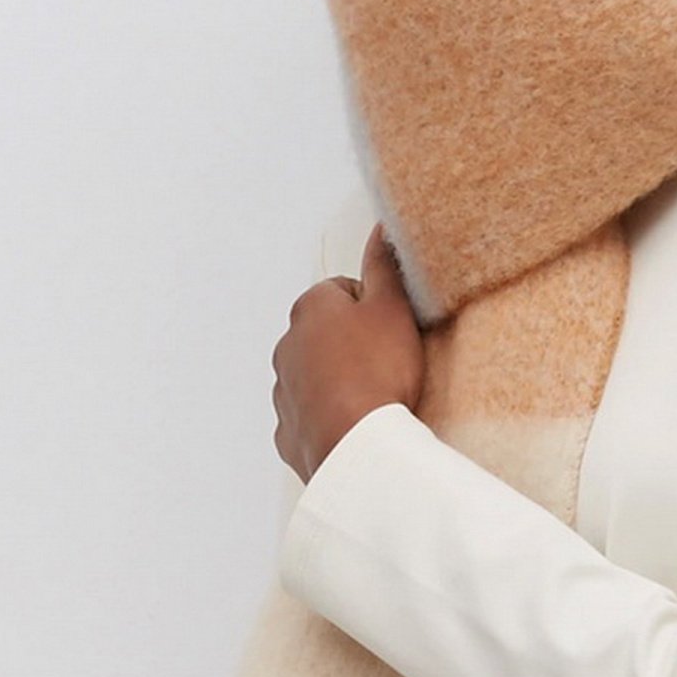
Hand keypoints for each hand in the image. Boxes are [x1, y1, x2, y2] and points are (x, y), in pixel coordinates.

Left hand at [272, 223, 426, 481]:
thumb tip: (380, 230)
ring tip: (374, 399)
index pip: (343, 290)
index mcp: (310, 308)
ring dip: (339, 382)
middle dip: (353, 345)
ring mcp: (283, 391)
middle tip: (389, 365)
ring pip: (315, 376)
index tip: (393, 330)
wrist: (358, 446)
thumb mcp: (393, 309)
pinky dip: (329, 419)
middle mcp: (286, 345)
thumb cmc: (378, 373)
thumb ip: (385, 266)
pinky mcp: (287, 432)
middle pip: (326, 334)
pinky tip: (355, 427)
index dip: (375, 308)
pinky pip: (309, 417)